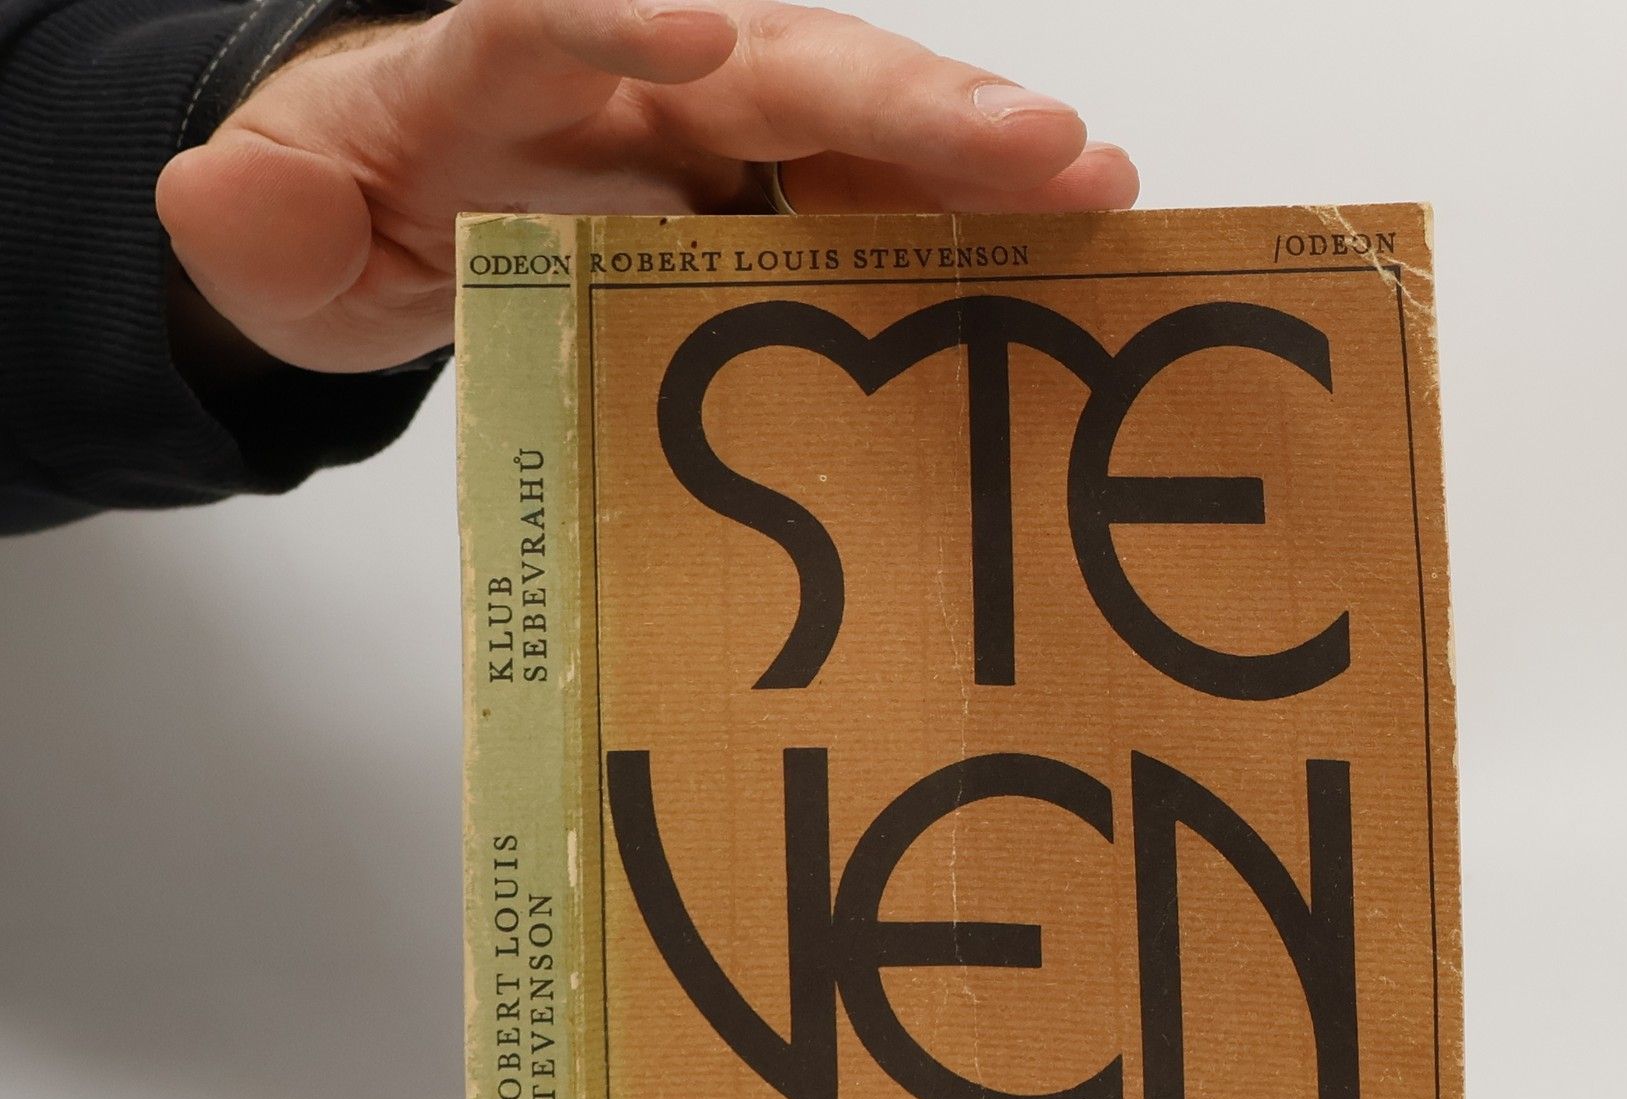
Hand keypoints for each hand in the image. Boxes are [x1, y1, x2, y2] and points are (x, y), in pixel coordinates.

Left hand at [154, 2, 1137, 375]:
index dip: (619, 15)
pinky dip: (961, 214)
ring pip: (851, 116)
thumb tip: (222, 201)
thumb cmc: (354, 217)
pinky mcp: (764, 188)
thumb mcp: (279, 236)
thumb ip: (259, 223)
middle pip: (770, 64)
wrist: (409, 211)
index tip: (705, 36)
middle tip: (1028, 139)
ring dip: (972, 149)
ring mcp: (713, 131)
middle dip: (897, 100)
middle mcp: (629, 81)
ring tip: (1092, 181)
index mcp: (489, 78)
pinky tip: (1062, 235)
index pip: (542, 22)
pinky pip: (870, 191)